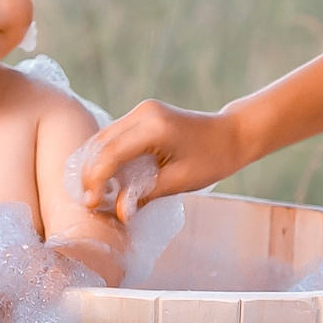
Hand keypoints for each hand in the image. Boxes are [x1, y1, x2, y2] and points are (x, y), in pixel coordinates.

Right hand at [77, 100, 246, 218]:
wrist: (232, 134)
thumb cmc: (212, 160)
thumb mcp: (179, 181)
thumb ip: (145, 194)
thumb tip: (118, 211)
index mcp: (154, 127)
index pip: (111, 153)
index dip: (96, 180)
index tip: (92, 204)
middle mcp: (143, 112)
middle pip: (101, 143)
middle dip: (90, 172)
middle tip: (89, 202)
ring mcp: (142, 110)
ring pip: (104, 137)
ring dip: (95, 163)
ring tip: (94, 192)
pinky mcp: (144, 114)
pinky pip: (115, 135)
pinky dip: (106, 155)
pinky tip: (105, 177)